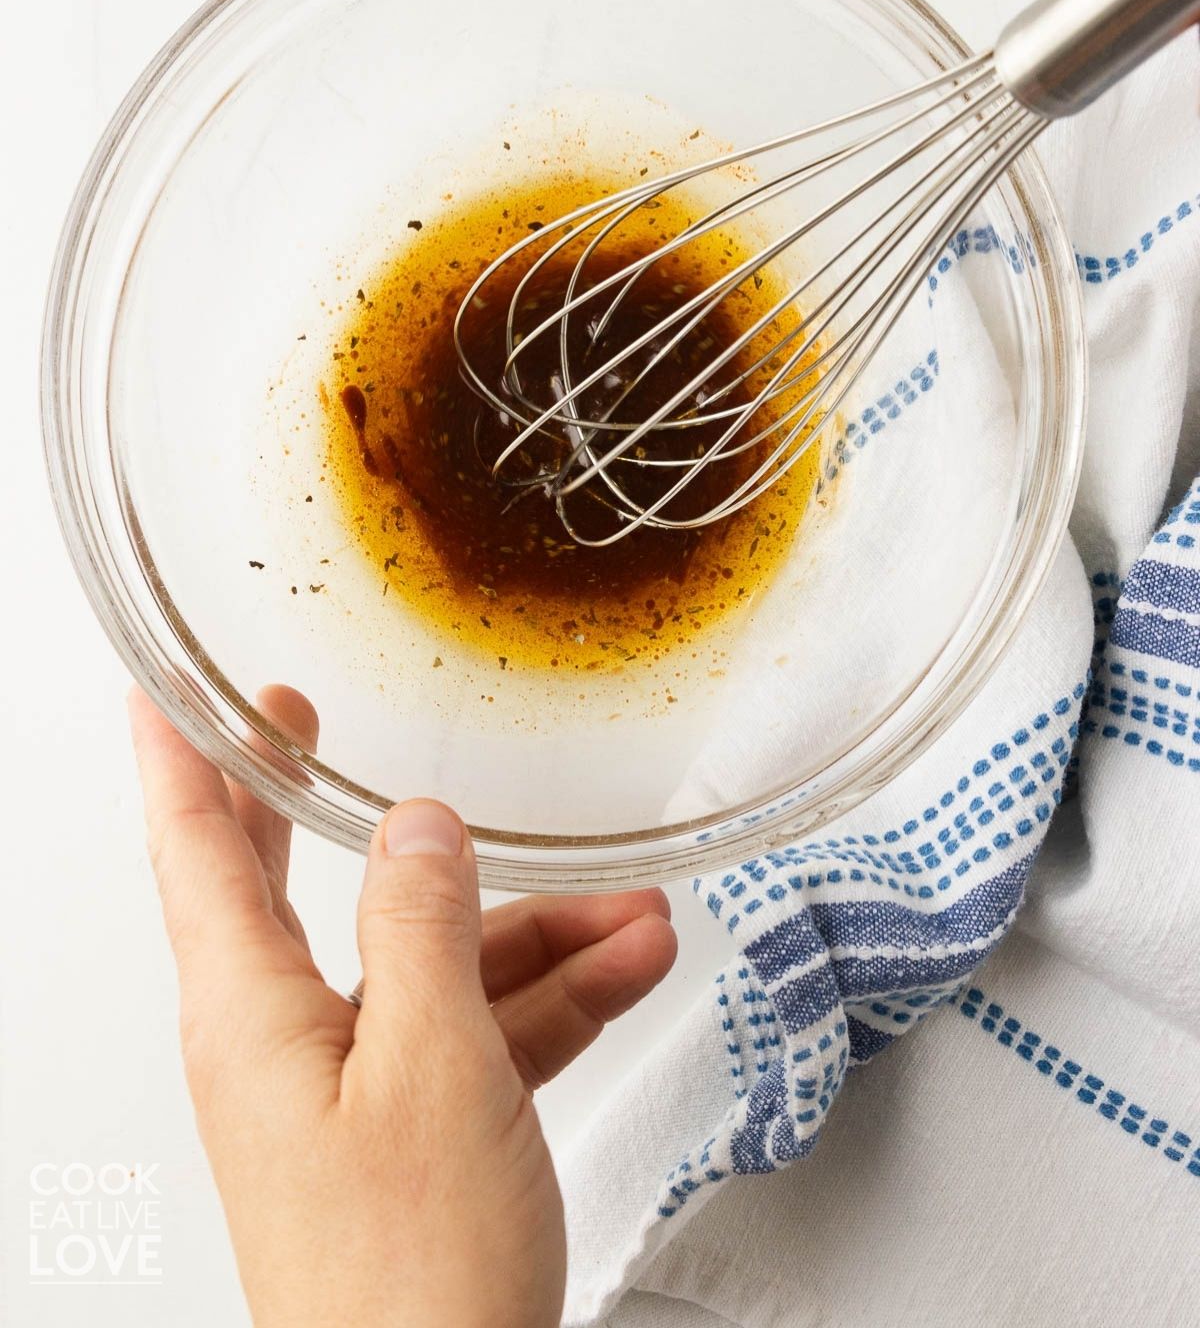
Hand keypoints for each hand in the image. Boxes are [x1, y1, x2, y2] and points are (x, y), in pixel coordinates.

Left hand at [129, 686, 676, 1327]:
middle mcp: (285, 1044)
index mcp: (251, 1015)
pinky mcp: (413, 1134)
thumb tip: (414, 823)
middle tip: (307, 720)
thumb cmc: (410, 1277)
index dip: (178, 765)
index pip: (195, 855)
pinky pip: (475, 1033)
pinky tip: (622, 973)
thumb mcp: (431, 1066)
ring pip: (427, 965)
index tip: (161, 697)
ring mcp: (352, 1090)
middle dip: (312, 805)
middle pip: (290, 891)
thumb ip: (420, 926)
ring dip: (530, 931)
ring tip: (630, 911)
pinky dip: (548, 1001)